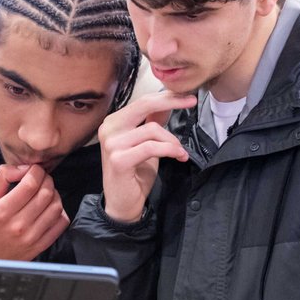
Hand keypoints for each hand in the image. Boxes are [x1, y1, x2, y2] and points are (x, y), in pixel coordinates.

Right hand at [0, 164, 68, 260]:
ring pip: (56, 207)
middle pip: (45, 194)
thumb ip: (2, 177)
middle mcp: (18, 226)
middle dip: (47, 179)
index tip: (34, 170)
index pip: (30, 184)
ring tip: (45, 192)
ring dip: (54, 194)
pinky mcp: (40, 246)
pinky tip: (49, 208)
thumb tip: (24, 168)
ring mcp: (31, 238)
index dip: (36, 171)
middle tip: (41, 178)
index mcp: (2, 211)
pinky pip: (61, 224)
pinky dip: (60, 212)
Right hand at [98, 91, 196, 221]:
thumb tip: (166, 104)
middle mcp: (109, 128)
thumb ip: (151, 123)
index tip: (188, 96)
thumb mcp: (146, 144)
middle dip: (170, 101)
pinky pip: (151, 147)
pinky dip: (169, 150)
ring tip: (180, 152)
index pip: (142, 101)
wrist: (123, 203)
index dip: (166, 96)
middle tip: (191, 102)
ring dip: (172, 141)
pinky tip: (179, 156)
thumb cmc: (134, 174)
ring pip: (152, 130)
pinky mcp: (119, 159)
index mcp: (114, 122)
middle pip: (144, 105)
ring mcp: (112, 144)